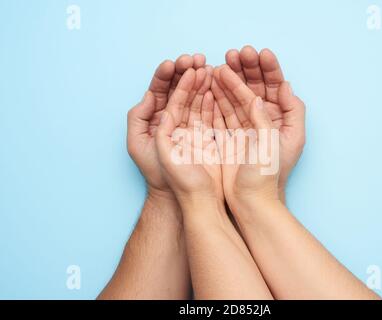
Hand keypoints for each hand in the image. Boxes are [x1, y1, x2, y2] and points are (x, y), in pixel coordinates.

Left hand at [127, 54, 205, 196]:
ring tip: (209, 67)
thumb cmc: (159, 174)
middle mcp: (171, 120)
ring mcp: (189, 125)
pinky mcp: (205, 133)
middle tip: (197, 58)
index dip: (167, 76)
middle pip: (179, 91)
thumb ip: (140, 119)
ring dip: (201, 82)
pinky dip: (212, 98)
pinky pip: (209, 111)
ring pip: (195, 98)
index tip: (176, 63)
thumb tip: (149, 96)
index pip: (160, 91)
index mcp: (154, 120)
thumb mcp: (140, 146)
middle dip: (187, 73)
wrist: (185, 195)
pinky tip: (216, 85)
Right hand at [224, 46, 305, 198]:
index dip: (267, 69)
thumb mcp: (272, 145)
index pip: (274, 88)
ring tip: (215, 67)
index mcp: (281, 122)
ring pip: (235, 99)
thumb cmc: (266, 178)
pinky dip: (215, 100)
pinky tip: (208, 87)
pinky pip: (222, 113)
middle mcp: (264, 123)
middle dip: (244, 71)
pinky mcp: (230, 137)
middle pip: (253, 89)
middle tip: (231, 54)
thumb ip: (265, 119)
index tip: (258, 53)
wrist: (250, 203)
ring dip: (226, 83)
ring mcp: (246, 129)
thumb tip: (257, 96)